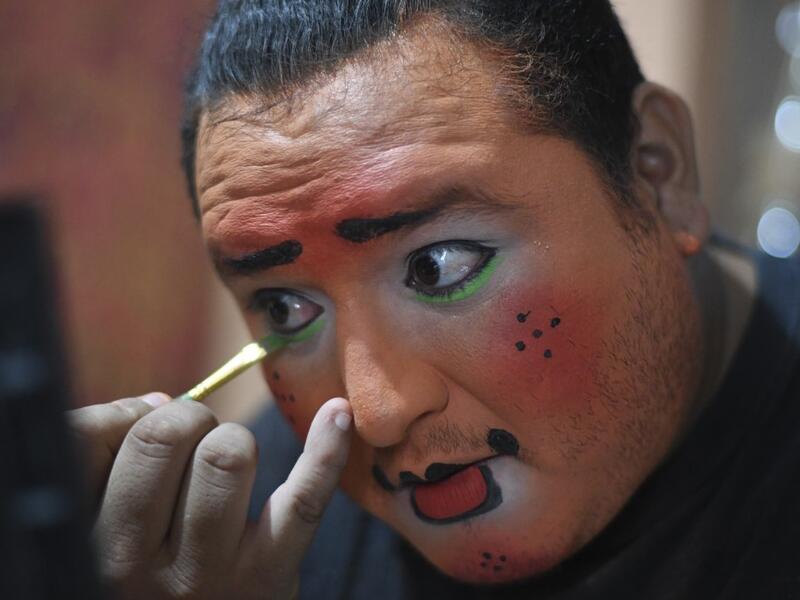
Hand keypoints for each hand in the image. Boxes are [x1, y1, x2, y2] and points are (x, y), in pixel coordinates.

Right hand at [68, 393, 352, 598]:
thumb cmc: (144, 573)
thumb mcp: (99, 527)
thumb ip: (106, 462)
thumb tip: (161, 402)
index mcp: (82, 542)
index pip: (86, 438)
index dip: (122, 414)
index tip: (140, 426)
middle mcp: (132, 565)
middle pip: (165, 436)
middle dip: (186, 419)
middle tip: (192, 446)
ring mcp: (205, 573)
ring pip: (228, 454)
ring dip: (234, 439)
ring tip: (228, 464)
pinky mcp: (266, 577)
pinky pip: (302, 500)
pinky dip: (325, 450)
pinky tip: (338, 413)